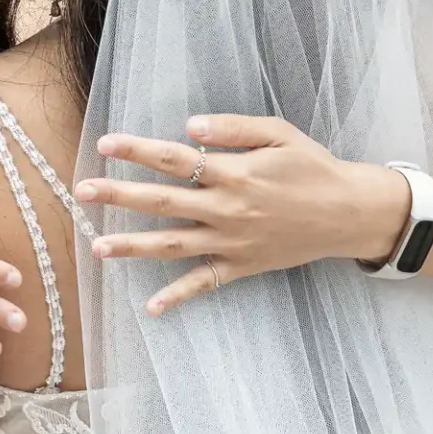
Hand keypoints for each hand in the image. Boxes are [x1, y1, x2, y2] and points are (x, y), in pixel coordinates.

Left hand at [78, 116, 410, 314]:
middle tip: (82, 191)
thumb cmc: (313, 167)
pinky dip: (179, 296)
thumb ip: (233, 129)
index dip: (139, 151)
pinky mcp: (243, 266)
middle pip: (164, 203)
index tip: (106, 144)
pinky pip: (206, 283)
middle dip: (120, 196)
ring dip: (134, 247)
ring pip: (175, 245)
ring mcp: (233, 242)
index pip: (176, 160)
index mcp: (236, 173)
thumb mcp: (279, 134)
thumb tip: (188, 127)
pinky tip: (151, 306)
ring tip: (97, 248)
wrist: (349, 213)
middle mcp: (229, 210)